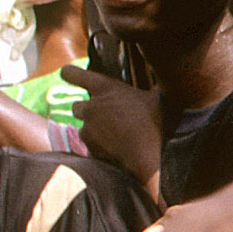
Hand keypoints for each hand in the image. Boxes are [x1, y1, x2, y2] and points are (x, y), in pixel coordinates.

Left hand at [62, 66, 162, 191]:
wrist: (153, 157)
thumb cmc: (158, 123)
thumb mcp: (158, 97)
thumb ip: (153, 86)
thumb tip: (165, 78)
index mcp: (104, 88)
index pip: (72, 74)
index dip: (69, 74)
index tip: (67, 74)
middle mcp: (91, 107)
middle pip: (76, 106)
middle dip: (89, 112)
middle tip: (108, 119)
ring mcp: (88, 129)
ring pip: (85, 130)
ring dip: (96, 133)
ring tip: (118, 139)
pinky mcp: (90, 149)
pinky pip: (92, 148)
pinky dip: (101, 150)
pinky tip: (119, 153)